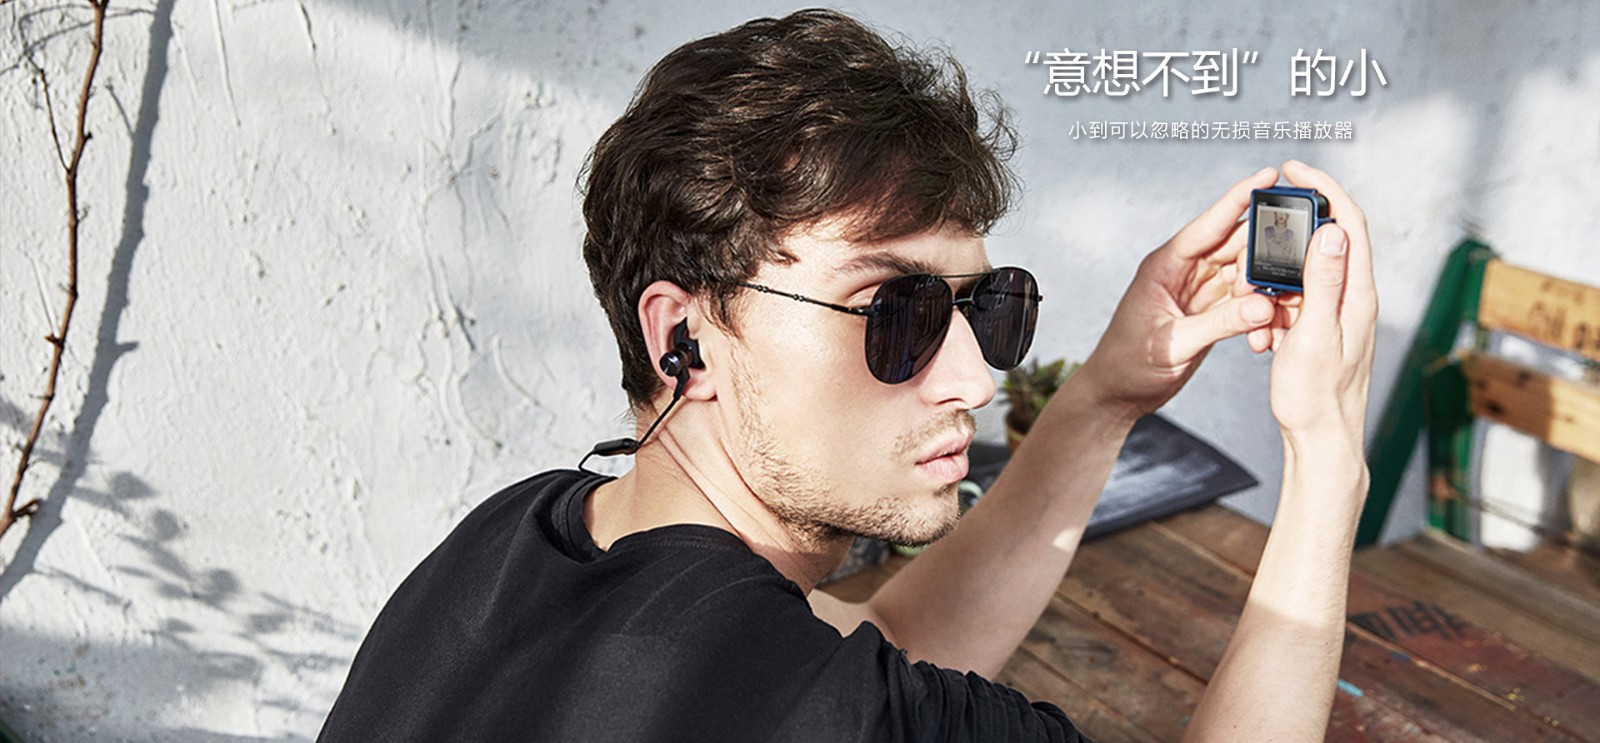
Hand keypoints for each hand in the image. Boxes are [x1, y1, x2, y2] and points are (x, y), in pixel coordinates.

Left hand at [1076, 167, 1279, 416]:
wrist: (1117, 393)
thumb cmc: (1128, 365)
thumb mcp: (1173, 344)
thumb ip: (1218, 324)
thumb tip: (1262, 306)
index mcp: (1165, 266)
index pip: (1209, 224)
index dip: (1239, 199)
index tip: (1269, 174)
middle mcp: (1183, 271)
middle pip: (1234, 244)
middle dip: (1266, 244)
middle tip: (1301, 245)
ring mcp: (1197, 291)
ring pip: (1243, 272)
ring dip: (1266, 282)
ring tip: (1289, 292)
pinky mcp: (1208, 311)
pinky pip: (1243, 299)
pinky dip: (1259, 307)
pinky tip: (1272, 318)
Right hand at [1244, 161, 1377, 445]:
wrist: (1322, 441)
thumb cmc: (1318, 396)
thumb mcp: (1315, 334)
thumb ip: (1323, 281)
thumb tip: (1331, 231)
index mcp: (1358, 293)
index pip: (1348, 223)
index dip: (1325, 188)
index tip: (1295, 170)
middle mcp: (1354, 298)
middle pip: (1326, 241)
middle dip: (1289, 233)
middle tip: (1259, 226)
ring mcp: (1338, 314)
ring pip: (1303, 275)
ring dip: (1273, 281)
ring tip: (1253, 302)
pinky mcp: (1321, 330)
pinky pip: (1294, 304)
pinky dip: (1272, 309)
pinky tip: (1261, 334)